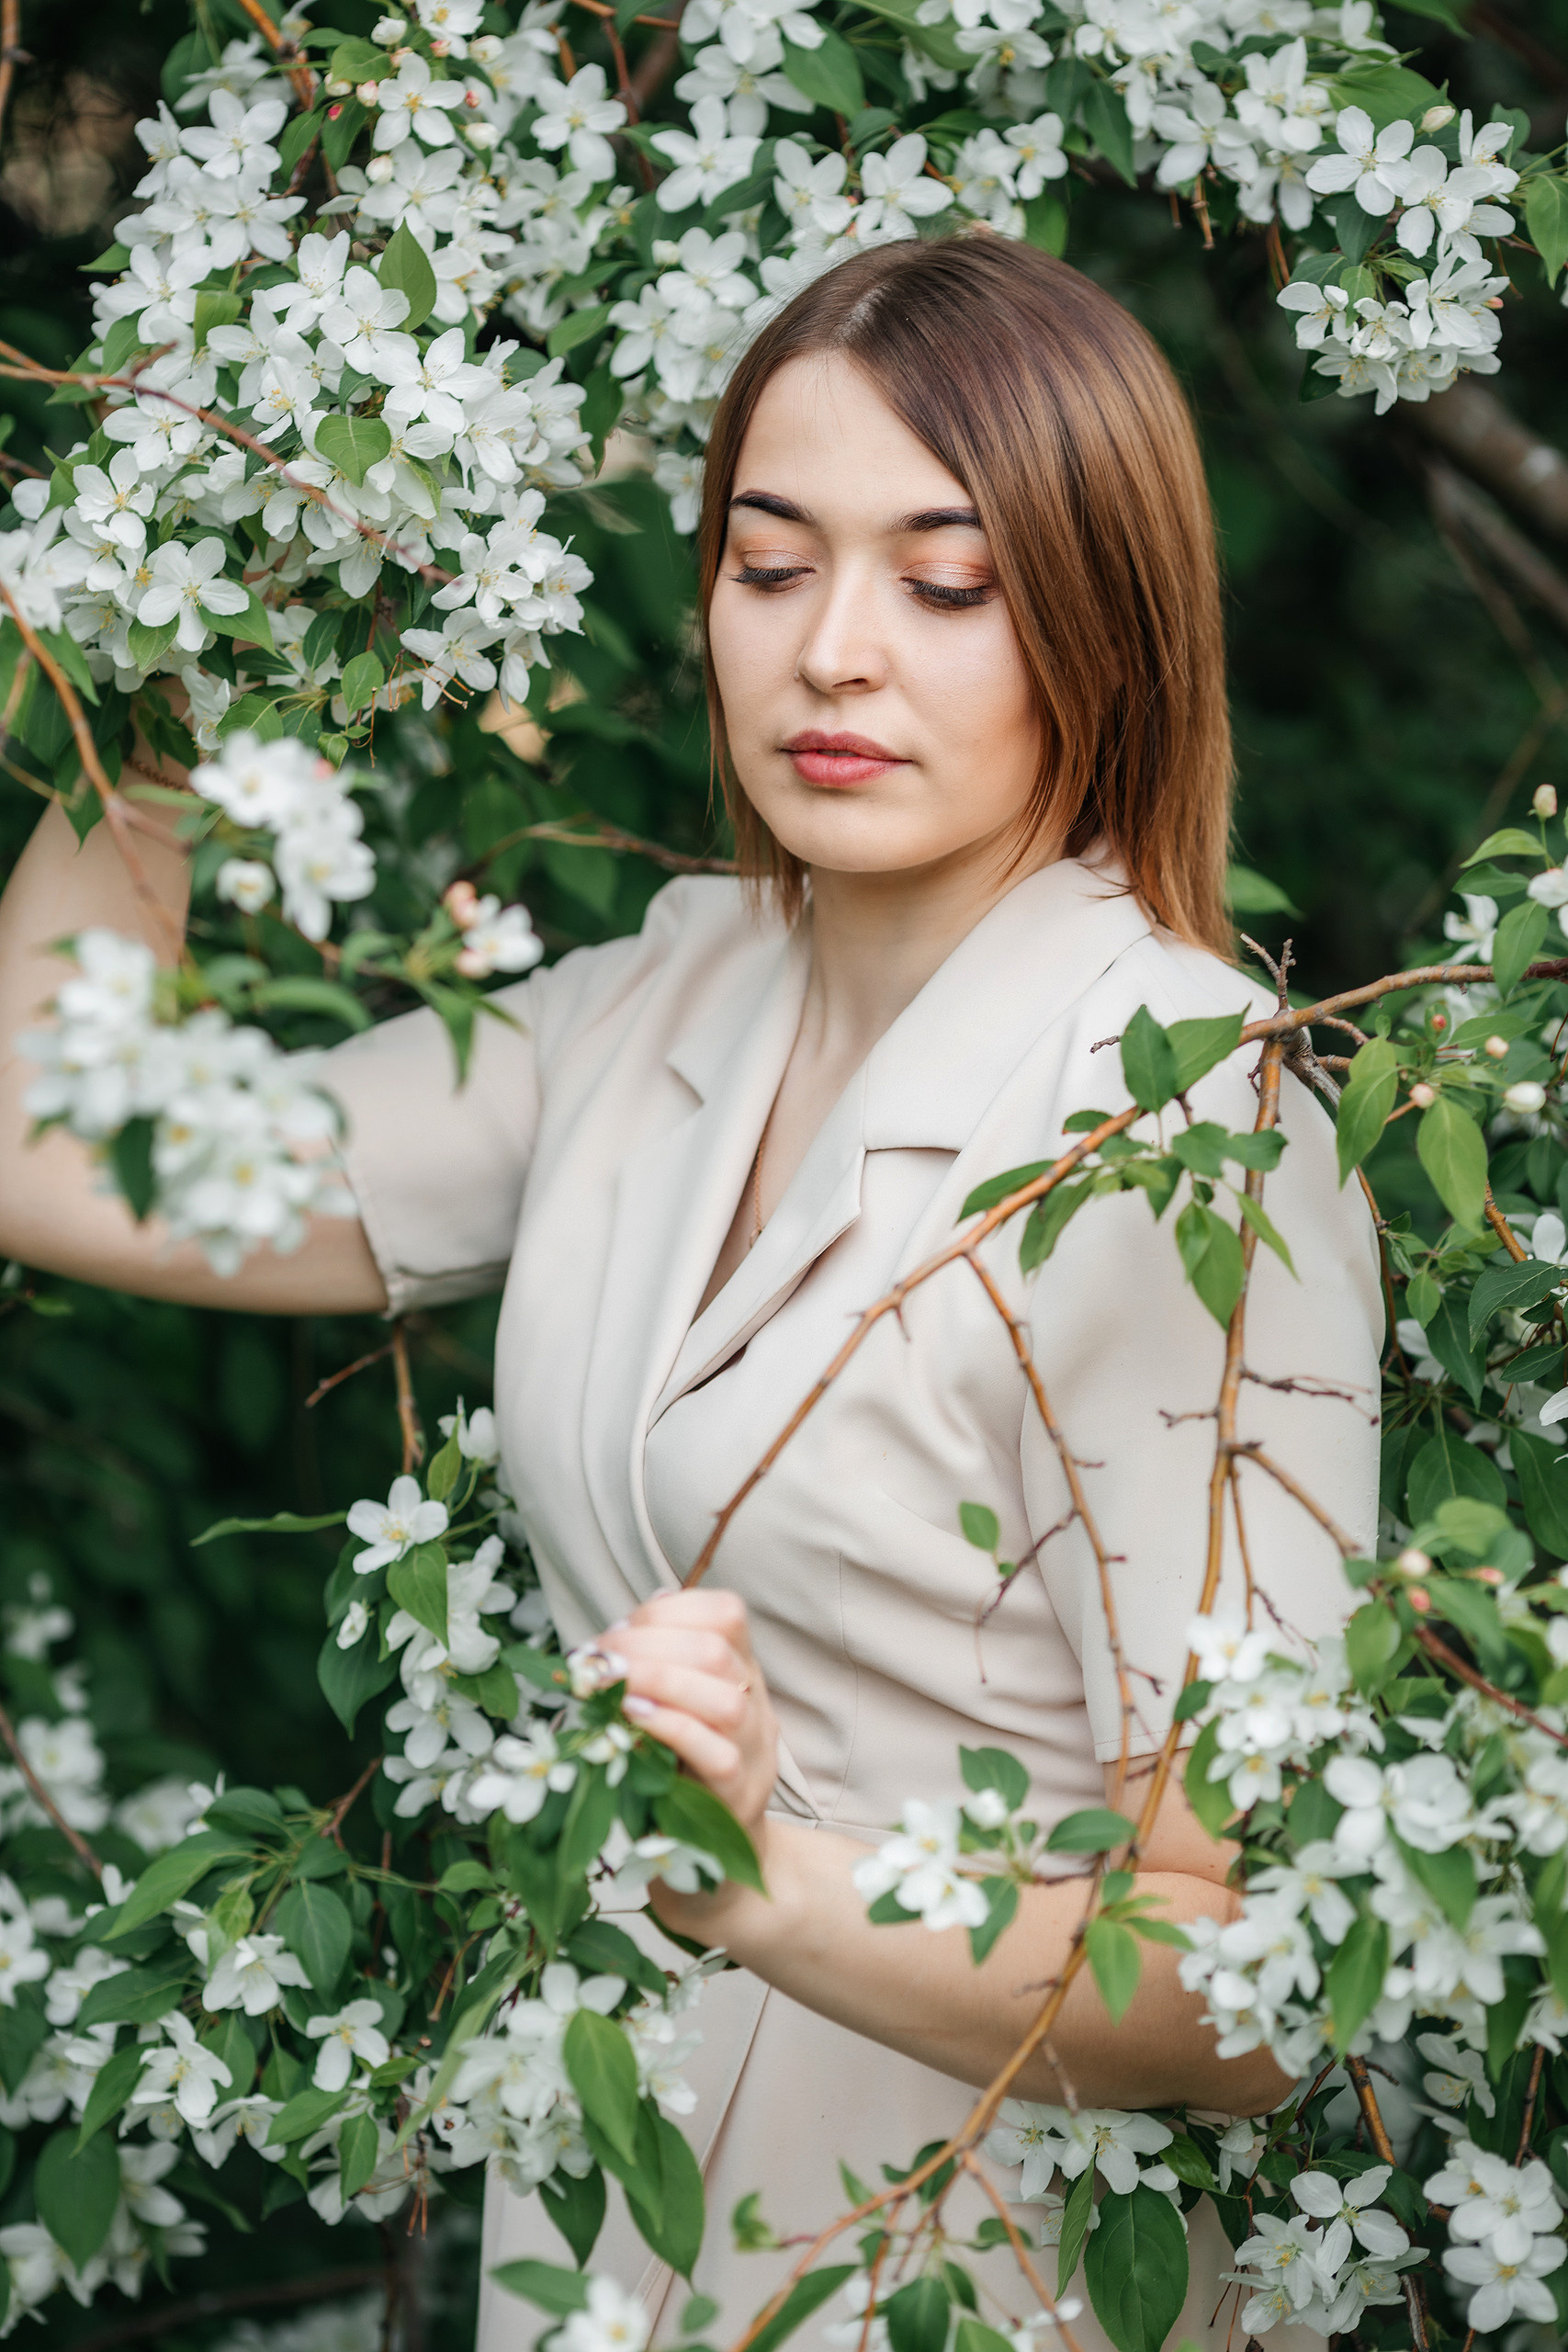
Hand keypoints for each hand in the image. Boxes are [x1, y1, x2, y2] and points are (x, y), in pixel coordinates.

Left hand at [592, 1588, 778, 1843]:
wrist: (720, 1855)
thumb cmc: (682, 1771)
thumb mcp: (675, 1710)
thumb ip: (656, 1670)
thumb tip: (621, 1631)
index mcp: (743, 1672)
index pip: (728, 1615)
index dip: (668, 1613)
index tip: (618, 1631)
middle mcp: (756, 1705)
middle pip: (719, 1652)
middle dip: (648, 1645)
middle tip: (600, 1661)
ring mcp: (754, 1753)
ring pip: (726, 1701)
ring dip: (658, 1682)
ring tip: (611, 1686)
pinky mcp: (739, 1797)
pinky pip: (717, 1756)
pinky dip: (671, 1728)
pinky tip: (633, 1719)